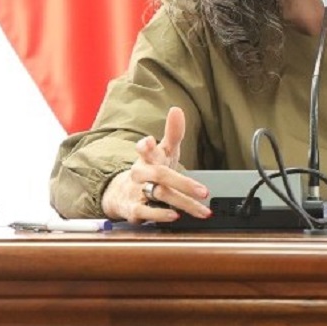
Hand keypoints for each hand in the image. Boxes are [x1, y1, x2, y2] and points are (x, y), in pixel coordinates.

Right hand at [100, 106, 211, 222]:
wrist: (122, 194)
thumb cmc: (149, 169)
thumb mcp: (163, 151)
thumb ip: (173, 133)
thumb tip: (177, 110)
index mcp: (147, 157)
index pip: (144, 148)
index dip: (146, 145)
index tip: (149, 142)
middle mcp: (140, 173)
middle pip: (159, 175)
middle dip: (183, 183)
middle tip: (204, 191)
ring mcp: (136, 191)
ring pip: (158, 195)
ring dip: (181, 202)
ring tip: (199, 208)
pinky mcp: (133, 209)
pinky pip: (146, 213)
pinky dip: (160, 215)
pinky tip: (175, 216)